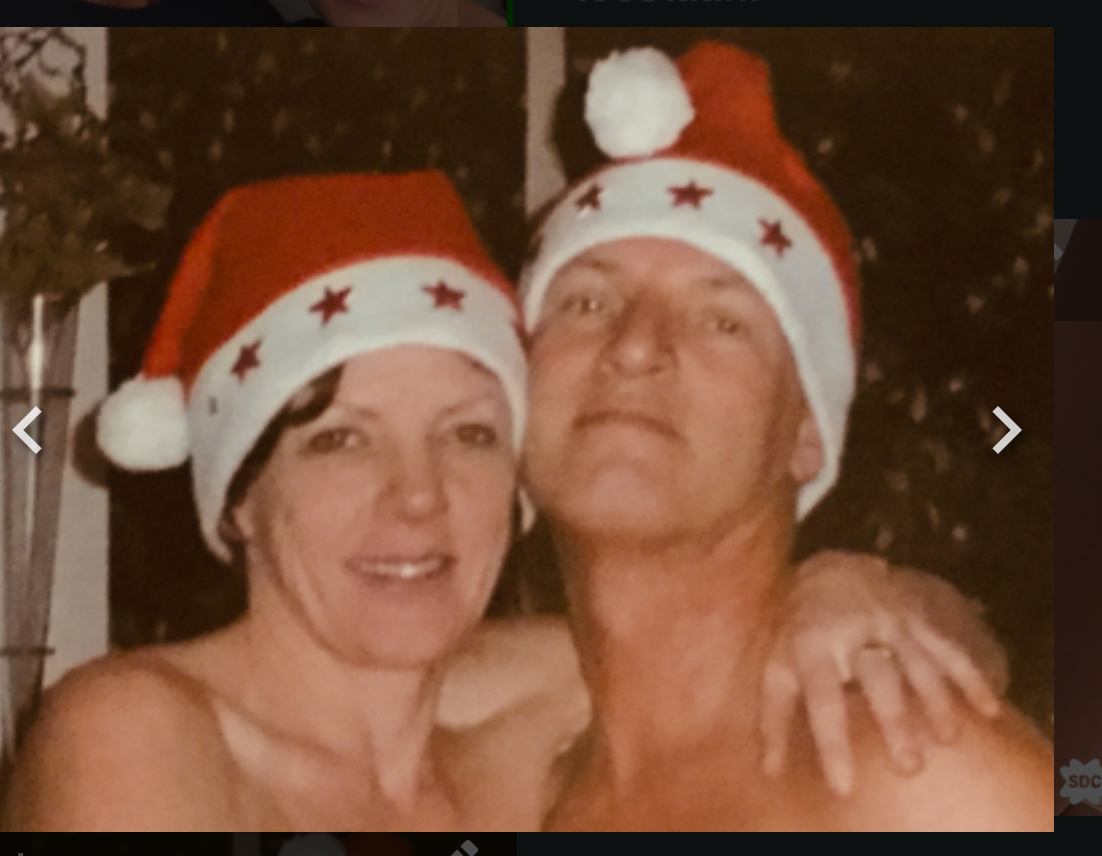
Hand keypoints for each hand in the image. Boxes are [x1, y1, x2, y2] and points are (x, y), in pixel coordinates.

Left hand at [760, 551, 1005, 796]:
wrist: (829, 570)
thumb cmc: (798, 630)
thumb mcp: (777, 666)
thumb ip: (774, 716)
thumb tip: (769, 771)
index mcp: (813, 645)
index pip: (823, 699)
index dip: (833, 743)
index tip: (845, 786)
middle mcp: (854, 631)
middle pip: (879, 680)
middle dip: (895, 722)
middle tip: (909, 767)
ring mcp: (891, 621)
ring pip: (918, 663)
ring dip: (936, 701)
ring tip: (947, 739)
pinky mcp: (920, 617)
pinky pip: (948, 647)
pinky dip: (971, 676)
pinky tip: (989, 709)